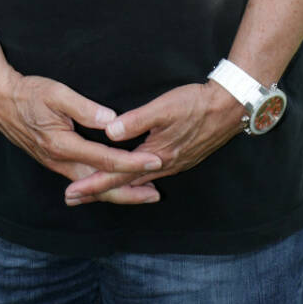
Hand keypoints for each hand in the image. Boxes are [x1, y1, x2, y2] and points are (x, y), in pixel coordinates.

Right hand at [0, 66, 162, 203]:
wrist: (0, 103)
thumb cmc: (29, 94)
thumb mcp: (56, 93)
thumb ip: (84, 108)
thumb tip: (111, 119)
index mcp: (63, 145)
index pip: (106, 159)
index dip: (133, 162)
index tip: (155, 161)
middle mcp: (60, 161)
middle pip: (100, 185)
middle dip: (130, 192)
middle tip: (157, 194)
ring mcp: (56, 165)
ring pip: (91, 187)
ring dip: (117, 192)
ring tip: (143, 193)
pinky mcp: (55, 163)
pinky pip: (82, 181)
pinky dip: (101, 187)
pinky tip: (113, 185)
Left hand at [64, 81, 244, 204]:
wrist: (231, 108)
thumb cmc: (195, 104)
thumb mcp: (163, 108)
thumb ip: (135, 121)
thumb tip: (109, 132)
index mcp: (155, 155)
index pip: (116, 174)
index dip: (92, 184)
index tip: (71, 193)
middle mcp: (164, 166)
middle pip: (124, 184)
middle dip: (97, 192)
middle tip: (72, 199)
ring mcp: (174, 164)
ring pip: (137, 182)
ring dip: (114, 187)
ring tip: (94, 192)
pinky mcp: (181, 159)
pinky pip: (150, 176)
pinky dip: (133, 182)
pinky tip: (129, 180)